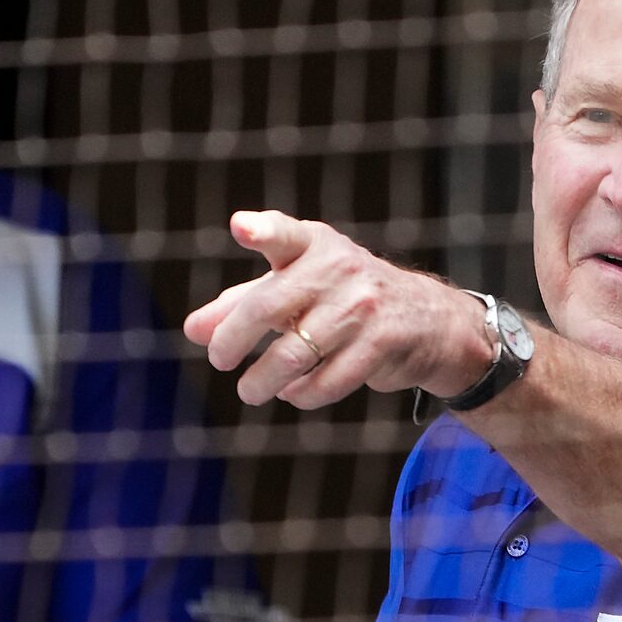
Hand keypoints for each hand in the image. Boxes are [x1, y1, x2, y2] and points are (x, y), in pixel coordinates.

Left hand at [183, 211, 492, 410]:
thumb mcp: (296, 289)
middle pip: (270, 305)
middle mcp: (339, 269)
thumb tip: (193, 330)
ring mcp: (363, 306)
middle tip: (220, 360)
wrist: (428, 320)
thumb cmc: (342, 299)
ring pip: (295, 353)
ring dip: (263, 379)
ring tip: (249, 390)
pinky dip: (302, 393)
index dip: (263, 230)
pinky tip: (293, 392)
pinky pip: (327, 381)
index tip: (240, 227)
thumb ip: (242, 304)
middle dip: (234, 338)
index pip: (285, 234)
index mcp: (314, 246)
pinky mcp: (381, 344)